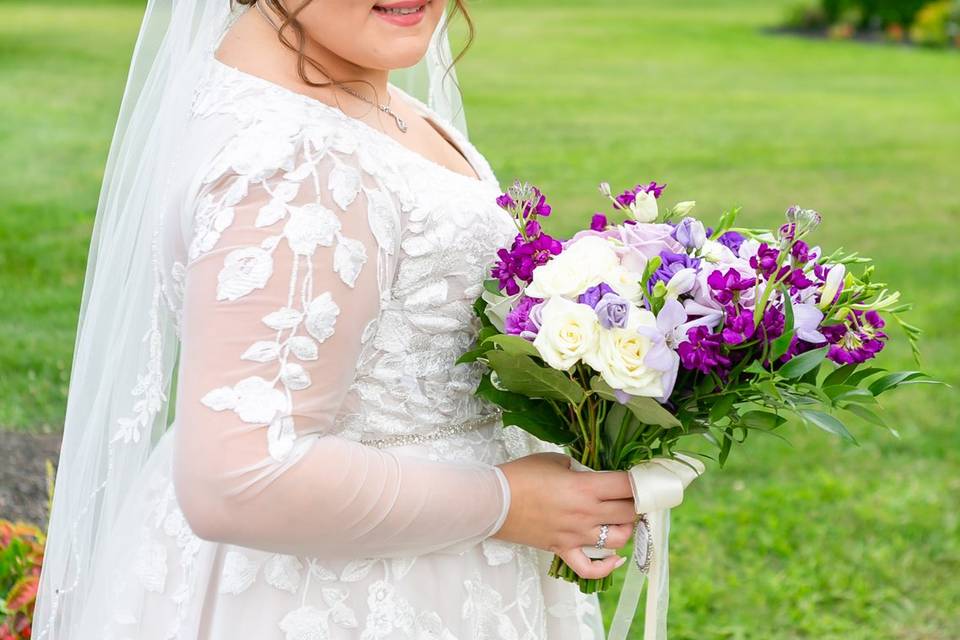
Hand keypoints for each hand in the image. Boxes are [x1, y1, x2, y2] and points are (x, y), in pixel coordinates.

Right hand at [493, 452, 635, 579]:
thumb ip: (578, 469)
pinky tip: (615, 558)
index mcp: (585, 487)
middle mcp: (586, 513)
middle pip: (629, 512)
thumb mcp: (554, 461)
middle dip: (636, 503)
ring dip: (626, 528)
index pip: (627, 485)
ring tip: (621, 519)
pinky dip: (606, 567)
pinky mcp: (563, 550)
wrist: (493, 501)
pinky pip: (590, 568)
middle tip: (632, 496)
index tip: (642, 477)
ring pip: (618, 539)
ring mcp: (576, 535)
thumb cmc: (520, 475)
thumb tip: (590, 476)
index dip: (640, 480)